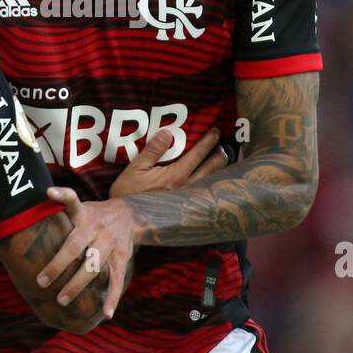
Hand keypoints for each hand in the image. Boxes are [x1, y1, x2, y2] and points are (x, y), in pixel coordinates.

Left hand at [37, 188, 135, 319]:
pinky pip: (118, 279)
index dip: (62, 196)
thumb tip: (21, 221)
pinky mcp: (123, 256)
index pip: (72, 201)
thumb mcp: (80, 208)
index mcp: (84, 214)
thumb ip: (59, 214)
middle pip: (76, 246)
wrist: (130, 214)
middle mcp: (97, 227)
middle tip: (42, 281)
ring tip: (61, 300)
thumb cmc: (93, 215)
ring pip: (94, 266)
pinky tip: (107, 313)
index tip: (49, 192)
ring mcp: (111, 243)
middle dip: (58, 265)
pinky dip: (113, 297)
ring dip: (77, 285)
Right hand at [109, 128, 227, 197]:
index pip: (197, 155)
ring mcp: (186, 199)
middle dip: (219, 157)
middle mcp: (186, 188)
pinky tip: (211, 183)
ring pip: (208, 182)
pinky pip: (201, 193)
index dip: (208, 142)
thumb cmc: (128, 192)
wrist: (126, 220)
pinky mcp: (183, 208)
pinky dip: (209, 184)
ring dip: (217, 171)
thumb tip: (168, 133)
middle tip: (225, 147)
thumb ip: (153, 150)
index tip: (216, 132)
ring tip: (223, 162)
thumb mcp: (136, 167)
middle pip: (210, 169)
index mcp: (176, 176)